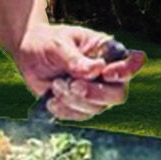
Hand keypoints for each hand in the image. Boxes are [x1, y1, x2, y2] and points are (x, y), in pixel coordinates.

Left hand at [16, 24, 145, 120]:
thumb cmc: (47, 42)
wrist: (29, 54)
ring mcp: (96, 93)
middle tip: (73, 85)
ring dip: (74, 100)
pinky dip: (64, 110)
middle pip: (118, 94)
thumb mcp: (58, 45)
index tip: (106, 72)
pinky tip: (51, 99)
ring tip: (55, 85)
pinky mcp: (81, 106)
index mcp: (108, 52)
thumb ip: (75, 58)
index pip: (131, 63)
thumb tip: (96, 70)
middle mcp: (108, 74)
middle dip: (96, 93)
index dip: (125, 71)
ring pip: (98, 108)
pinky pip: (79, 116)